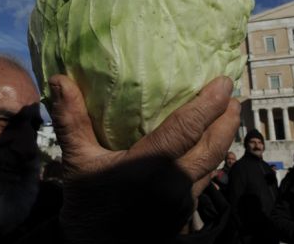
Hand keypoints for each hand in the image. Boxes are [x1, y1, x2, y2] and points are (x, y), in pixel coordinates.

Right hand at [49, 75, 239, 241]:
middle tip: (234, 94)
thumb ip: (72, 119)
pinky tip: (208, 147)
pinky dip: (212, 158)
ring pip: (214, 164)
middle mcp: (173, 184)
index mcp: (148, 167)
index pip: (187, 128)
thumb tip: (60, 80)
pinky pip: (206, 180)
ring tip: (228, 115)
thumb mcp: (77, 161)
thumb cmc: (86, 205)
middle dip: (228, 118)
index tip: (223, 82)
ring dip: (223, 138)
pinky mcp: (184, 213)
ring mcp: (182, 201)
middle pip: (213, 146)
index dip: (208, 103)